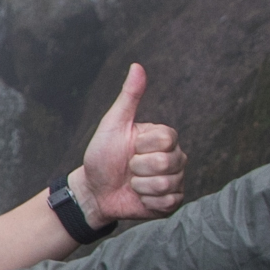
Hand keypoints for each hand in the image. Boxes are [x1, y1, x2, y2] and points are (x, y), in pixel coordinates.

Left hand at [76, 64, 185, 222]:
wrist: (94, 189)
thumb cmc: (102, 155)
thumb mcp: (113, 124)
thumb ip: (129, 97)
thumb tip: (137, 66)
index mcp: (164, 138)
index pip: (167, 139)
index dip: (142, 146)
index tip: (130, 147)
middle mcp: (175, 158)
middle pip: (167, 162)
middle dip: (138, 168)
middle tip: (128, 168)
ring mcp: (175, 181)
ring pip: (165, 184)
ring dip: (140, 186)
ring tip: (132, 183)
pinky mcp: (171, 203)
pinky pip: (166, 203)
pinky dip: (146, 202)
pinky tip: (138, 197)